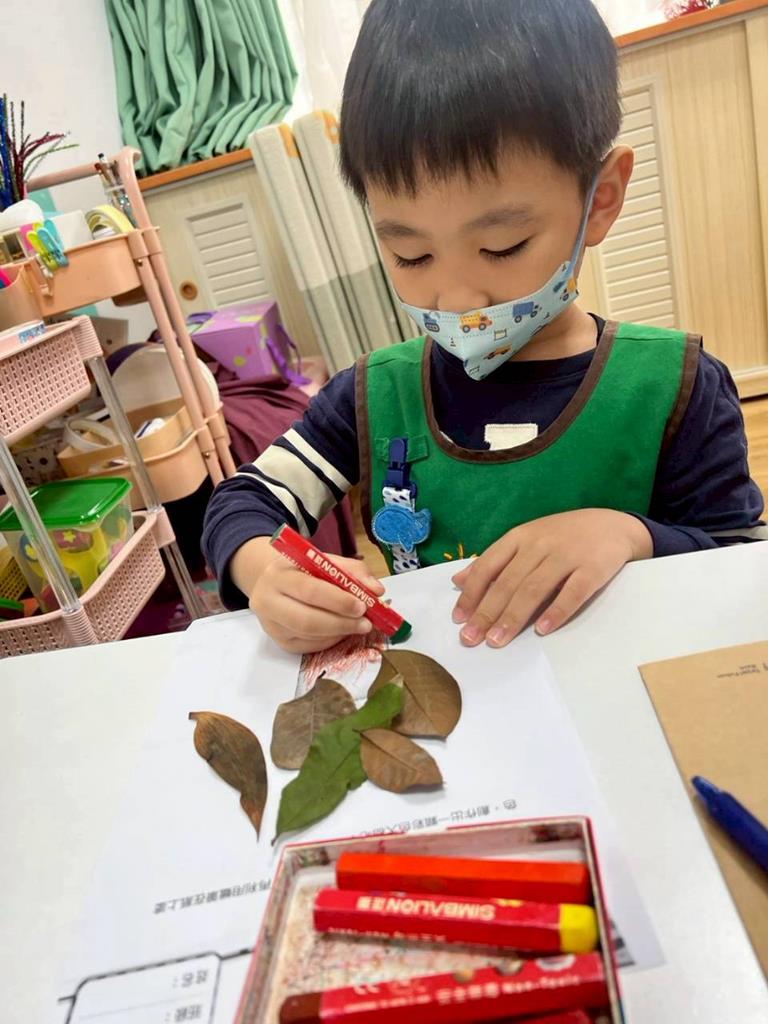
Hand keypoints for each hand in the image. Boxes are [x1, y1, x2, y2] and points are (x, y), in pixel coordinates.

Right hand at [234, 537, 385, 653]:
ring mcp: (271, 625)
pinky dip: (331, 640)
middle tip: (365, 622)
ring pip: (309, 635)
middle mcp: (268, 601)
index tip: (362, 606)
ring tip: (359, 626)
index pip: (309, 590)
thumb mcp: (324, 561)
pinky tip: (342, 631)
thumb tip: (376, 590)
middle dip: (342, 623)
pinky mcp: (280, 642)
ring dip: (340, 632)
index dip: (338, 600)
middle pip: (307, 620)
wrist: (273, 584)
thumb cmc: (303, 571)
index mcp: (278, 574)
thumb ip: (352, 571)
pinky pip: (309, 647)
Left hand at [451, 509, 651, 647]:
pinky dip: (557, 611)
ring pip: (534, 588)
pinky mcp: (593, 568)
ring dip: (514, 616)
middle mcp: (539, 544)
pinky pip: (573, 592)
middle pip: (508, 582)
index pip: (488, 566)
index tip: (459, 619)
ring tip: (497, 640)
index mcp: (519, 537)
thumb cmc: (563, 537)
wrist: (613, 525)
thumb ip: (493, 561)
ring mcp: (567, 555)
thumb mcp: (525, 540)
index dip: (472, 593)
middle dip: (487, 612)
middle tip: (471, 638)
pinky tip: (542, 629)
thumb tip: (458, 580)